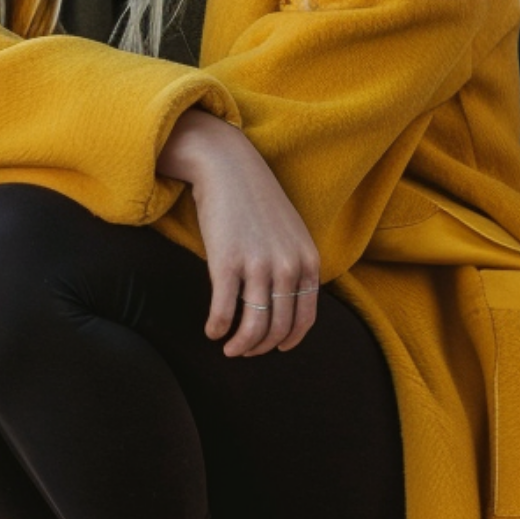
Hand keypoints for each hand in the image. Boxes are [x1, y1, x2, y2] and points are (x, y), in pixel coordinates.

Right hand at [157, 109, 320, 355]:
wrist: (227, 167)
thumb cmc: (256, 200)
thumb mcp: (291, 232)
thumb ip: (294, 266)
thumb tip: (284, 304)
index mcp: (308, 260)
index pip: (305, 318)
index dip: (288, 341)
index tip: (273, 348)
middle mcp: (288, 266)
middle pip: (279, 328)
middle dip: (260, 347)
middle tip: (243, 351)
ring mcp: (258, 265)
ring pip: (254, 326)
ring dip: (241, 345)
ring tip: (228, 348)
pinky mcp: (227, 263)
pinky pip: (224, 311)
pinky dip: (217, 327)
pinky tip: (211, 330)